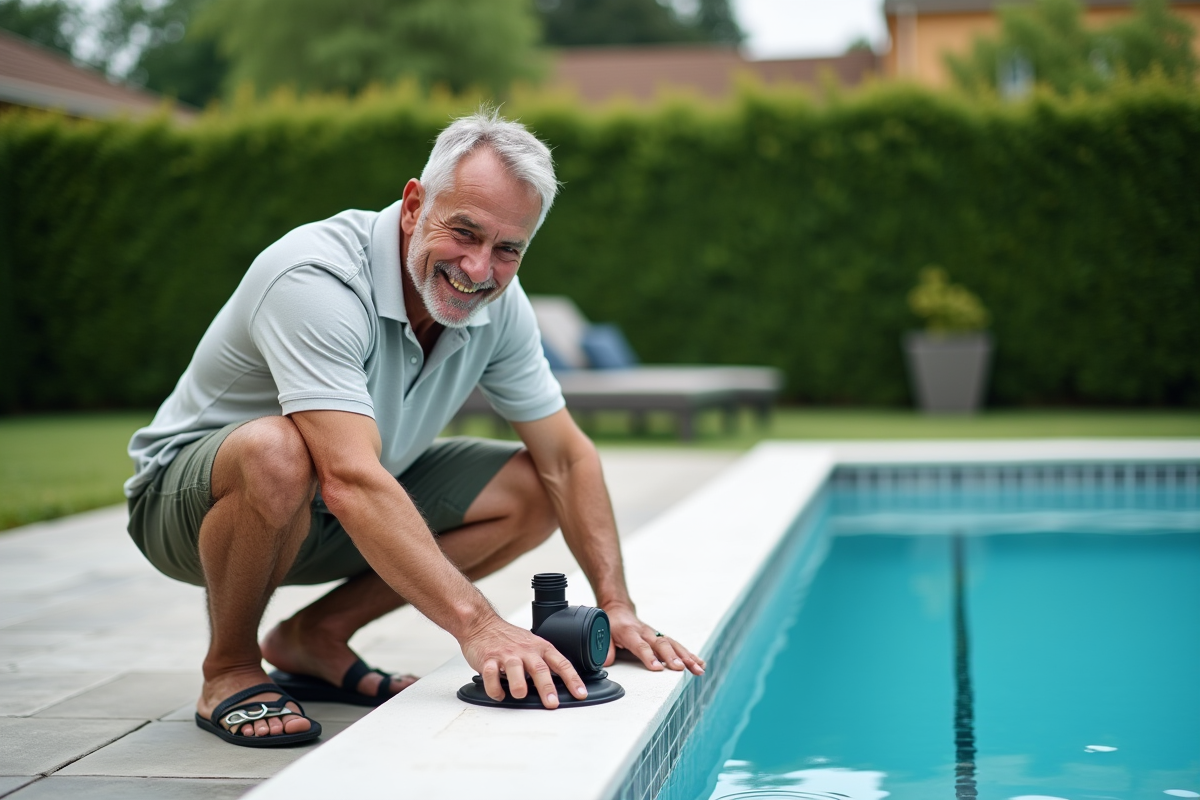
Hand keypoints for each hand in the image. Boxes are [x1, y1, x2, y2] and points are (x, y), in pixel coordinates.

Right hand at [460, 617, 587, 708]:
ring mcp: (506, 655)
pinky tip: (499, 694)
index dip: (572, 679)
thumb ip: (543, 663)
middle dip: (547, 687)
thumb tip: (560, 685)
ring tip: (520, 695)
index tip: (580, 693)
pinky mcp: (488, 659)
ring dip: (518, 684)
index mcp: (539, 648)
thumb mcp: (531, 645)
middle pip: (539, 668)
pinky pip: (491, 675)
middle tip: (552, 703)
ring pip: (515, 668)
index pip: (561, 663)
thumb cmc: (508, 638)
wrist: (481, 624)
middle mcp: (525, 651)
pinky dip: (494, 688)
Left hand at [604, 604, 705, 675]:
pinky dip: (690, 655)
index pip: (640, 645)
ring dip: (687, 657)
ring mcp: (655, 634)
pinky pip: (677, 646)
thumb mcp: (602, 632)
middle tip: (682, 668)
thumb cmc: (610, 624)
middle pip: (661, 644)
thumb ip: (604, 647)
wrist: (619, 610)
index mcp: (629, 632)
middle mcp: (645, 632)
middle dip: (673, 657)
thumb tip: (605, 663)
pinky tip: (700, 664)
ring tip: (699, 669)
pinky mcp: (662, 638)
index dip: (649, 656)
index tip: (657, 668)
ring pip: (673, 645)